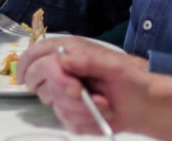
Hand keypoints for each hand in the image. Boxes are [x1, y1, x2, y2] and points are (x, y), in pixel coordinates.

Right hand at [17, 36, 149, 135]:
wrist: (142, 104)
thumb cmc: (131, 78)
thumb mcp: (114, 66)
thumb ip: (87, 60)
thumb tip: (63, 58)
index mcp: (70, 51)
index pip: (36, 54)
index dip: (29, 65)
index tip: (39, 79)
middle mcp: (62, 70)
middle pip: (37, 80)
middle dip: (61, 89)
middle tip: (81, 92)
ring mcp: (64, 93)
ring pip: (54, 103)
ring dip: (80, 107)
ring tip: (103, 102)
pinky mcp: (69, 113)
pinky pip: (67, 120)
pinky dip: (86, 119)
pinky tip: (100, 112)